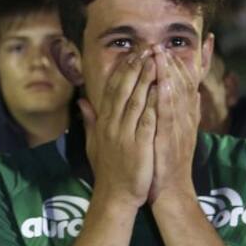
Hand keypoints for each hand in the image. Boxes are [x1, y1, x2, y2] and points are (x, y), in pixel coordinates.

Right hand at [81, 48, 156, 209]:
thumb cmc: (108, 170)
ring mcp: (125, 134)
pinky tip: (163, 87)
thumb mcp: (94, 143)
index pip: (112, 91)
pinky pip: (148, 118)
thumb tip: (82, 101)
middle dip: (135, 68)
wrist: (116, 195)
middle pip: (123, 91)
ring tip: (155, 60)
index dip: (122, 71)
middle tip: (145, 49)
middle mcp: (112, 125)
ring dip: (146, 79)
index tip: (132, 55)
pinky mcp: (139, 143)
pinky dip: (154, 101)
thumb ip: (90, 120)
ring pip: (136, 100)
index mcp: (104, 123)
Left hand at [149, 44, 200, 204]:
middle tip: (159, 45)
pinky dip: (165, 98)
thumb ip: (160, 111)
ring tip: (160, 55)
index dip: (167, 67)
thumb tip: (159, 92)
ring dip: (168, 75)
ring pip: (173, 96)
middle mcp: (180, 119)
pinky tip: (160, 83)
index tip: (158, 49)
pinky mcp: (169, 138)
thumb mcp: (161, 133)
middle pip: (176, 86)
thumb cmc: (160, 161)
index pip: (173, 86)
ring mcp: (176, 128)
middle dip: (168, 65)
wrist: (166, 189)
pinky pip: (168, 115)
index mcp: (176, 117)